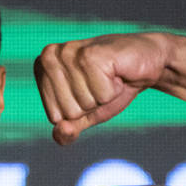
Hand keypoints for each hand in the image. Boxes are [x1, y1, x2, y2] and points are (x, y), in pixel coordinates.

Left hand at [34, 32, 174, 144]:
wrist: (144, 61)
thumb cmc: (111, 86)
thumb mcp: (86, 114)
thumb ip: (69, 129)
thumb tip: (60, 132)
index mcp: (41, 69)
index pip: (55, 117)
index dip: (79, 111)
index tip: (88, 90)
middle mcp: (49, 57)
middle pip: (68, 112)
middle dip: (90, 105)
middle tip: (100, 82)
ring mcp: (68, 53)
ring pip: (84, 103)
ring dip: (103, 95)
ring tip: (108, 76)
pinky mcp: (90, 55)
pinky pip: (100, 95)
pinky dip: (114, 89)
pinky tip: (116, 71)